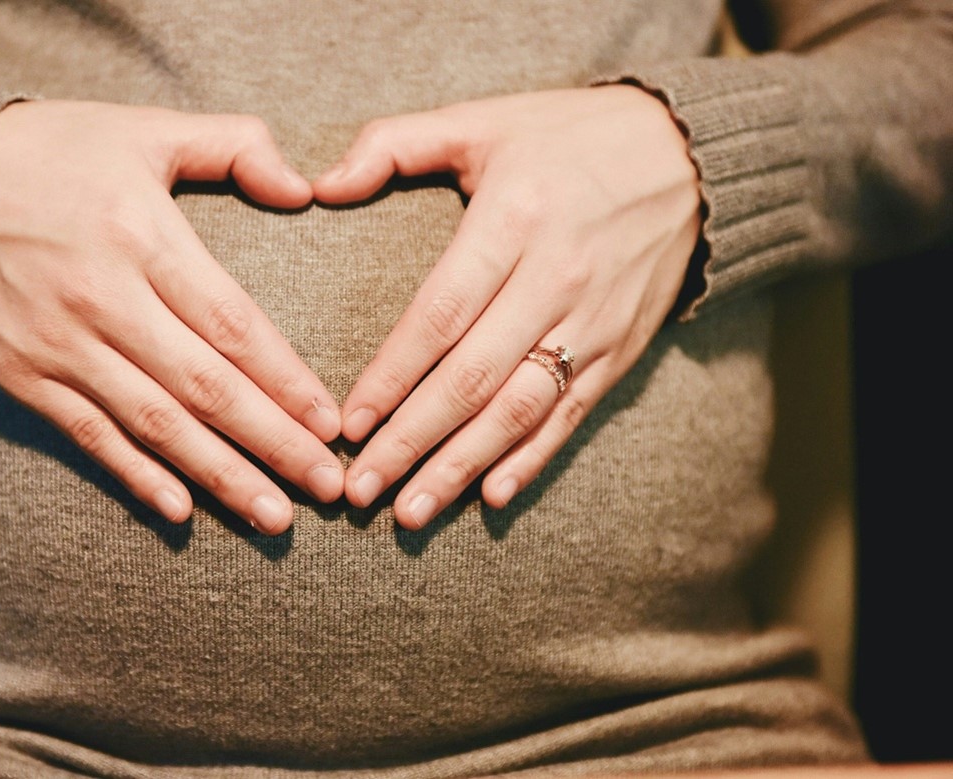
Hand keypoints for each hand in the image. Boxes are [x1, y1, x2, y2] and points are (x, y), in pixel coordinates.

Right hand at [0, 100, 343, 534]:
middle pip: (204, 387)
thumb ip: (234, 146)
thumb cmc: (56, 151)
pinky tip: (182, 512)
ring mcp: (58, 344)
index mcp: (141, 235)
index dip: (286, 380)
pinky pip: (89, 436)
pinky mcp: (22, 375)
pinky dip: (136, 476)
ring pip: (154, 424)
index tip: (331, 424)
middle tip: (329, 488)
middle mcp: (101, 298)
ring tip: (276, 516)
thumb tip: (303, 188)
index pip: (231, 324)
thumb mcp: (146, 129)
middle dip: (274, 443)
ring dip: (220, 475)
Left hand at [313, 86, 700, 528]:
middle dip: (411, 441)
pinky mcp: (622, 348)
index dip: (391, 376)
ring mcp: (594, 320)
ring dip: (462, 467)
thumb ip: (393, 145)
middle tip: (360, 491)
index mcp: (513, 220)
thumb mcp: (480, 120)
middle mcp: (556, 278)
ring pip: (520, 409)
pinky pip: (572, 414)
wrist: (689, 154)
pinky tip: (491, 497)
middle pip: (473, 378)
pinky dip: (532, 460)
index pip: (440, 314)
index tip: (347, 424)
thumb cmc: (566, 138)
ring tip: (410, 512)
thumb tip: (320, 186)